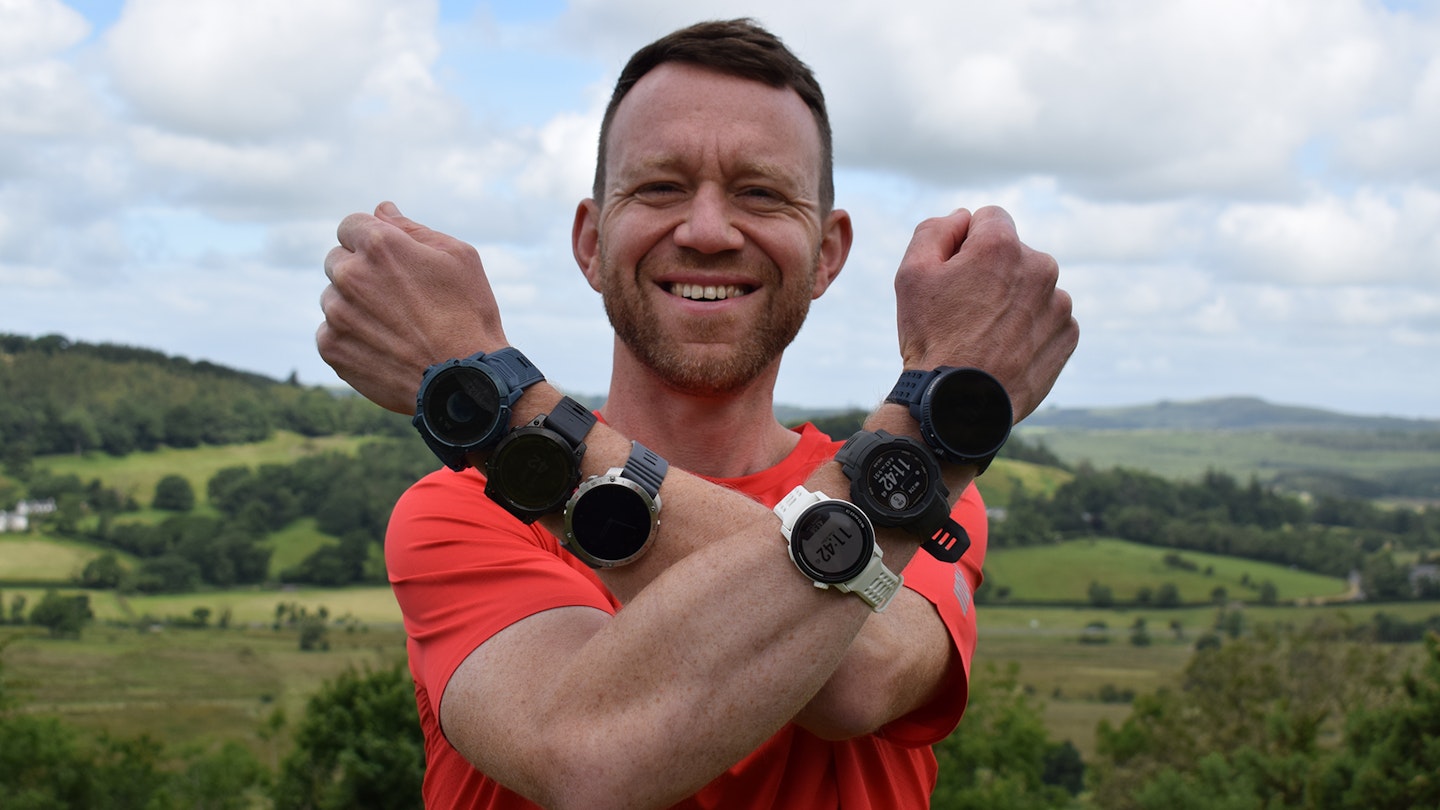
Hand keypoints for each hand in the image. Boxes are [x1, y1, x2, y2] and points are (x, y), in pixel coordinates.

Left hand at [317, 202, 507, 412]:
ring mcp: (337, 313)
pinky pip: (329, 333)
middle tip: (396, 298)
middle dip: (360, 272)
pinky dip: (350, 338)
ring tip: (393, 327)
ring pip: (333, 298)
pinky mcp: (331, 347)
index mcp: (380, 245)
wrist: (465, 380)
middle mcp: (350, 274)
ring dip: (354, 306)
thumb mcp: (457, 257)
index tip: (389, 261)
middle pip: (337, 260)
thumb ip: (412, 229)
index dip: (370, 241)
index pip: (351, 225)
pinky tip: (383, 348)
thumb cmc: (469, 314)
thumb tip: (382, 210)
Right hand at [894, 206, 1077, 421]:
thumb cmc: (931, 338)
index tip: (955, 273)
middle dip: (992, 272)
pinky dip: (1029, 329)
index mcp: (1002, 246)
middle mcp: (1040, 267)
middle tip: (965, 311)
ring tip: (985, 336)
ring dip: (1013, 301)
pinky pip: (1048, 319)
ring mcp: (1059, 303)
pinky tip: (1005, 351)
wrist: (959, 404)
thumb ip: (935, 230)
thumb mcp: (911, 274)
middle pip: (1013, 254)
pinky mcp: (1067, 335)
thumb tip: (963, 218)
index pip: (989, 218)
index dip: (966, 242)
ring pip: (1032, 288)